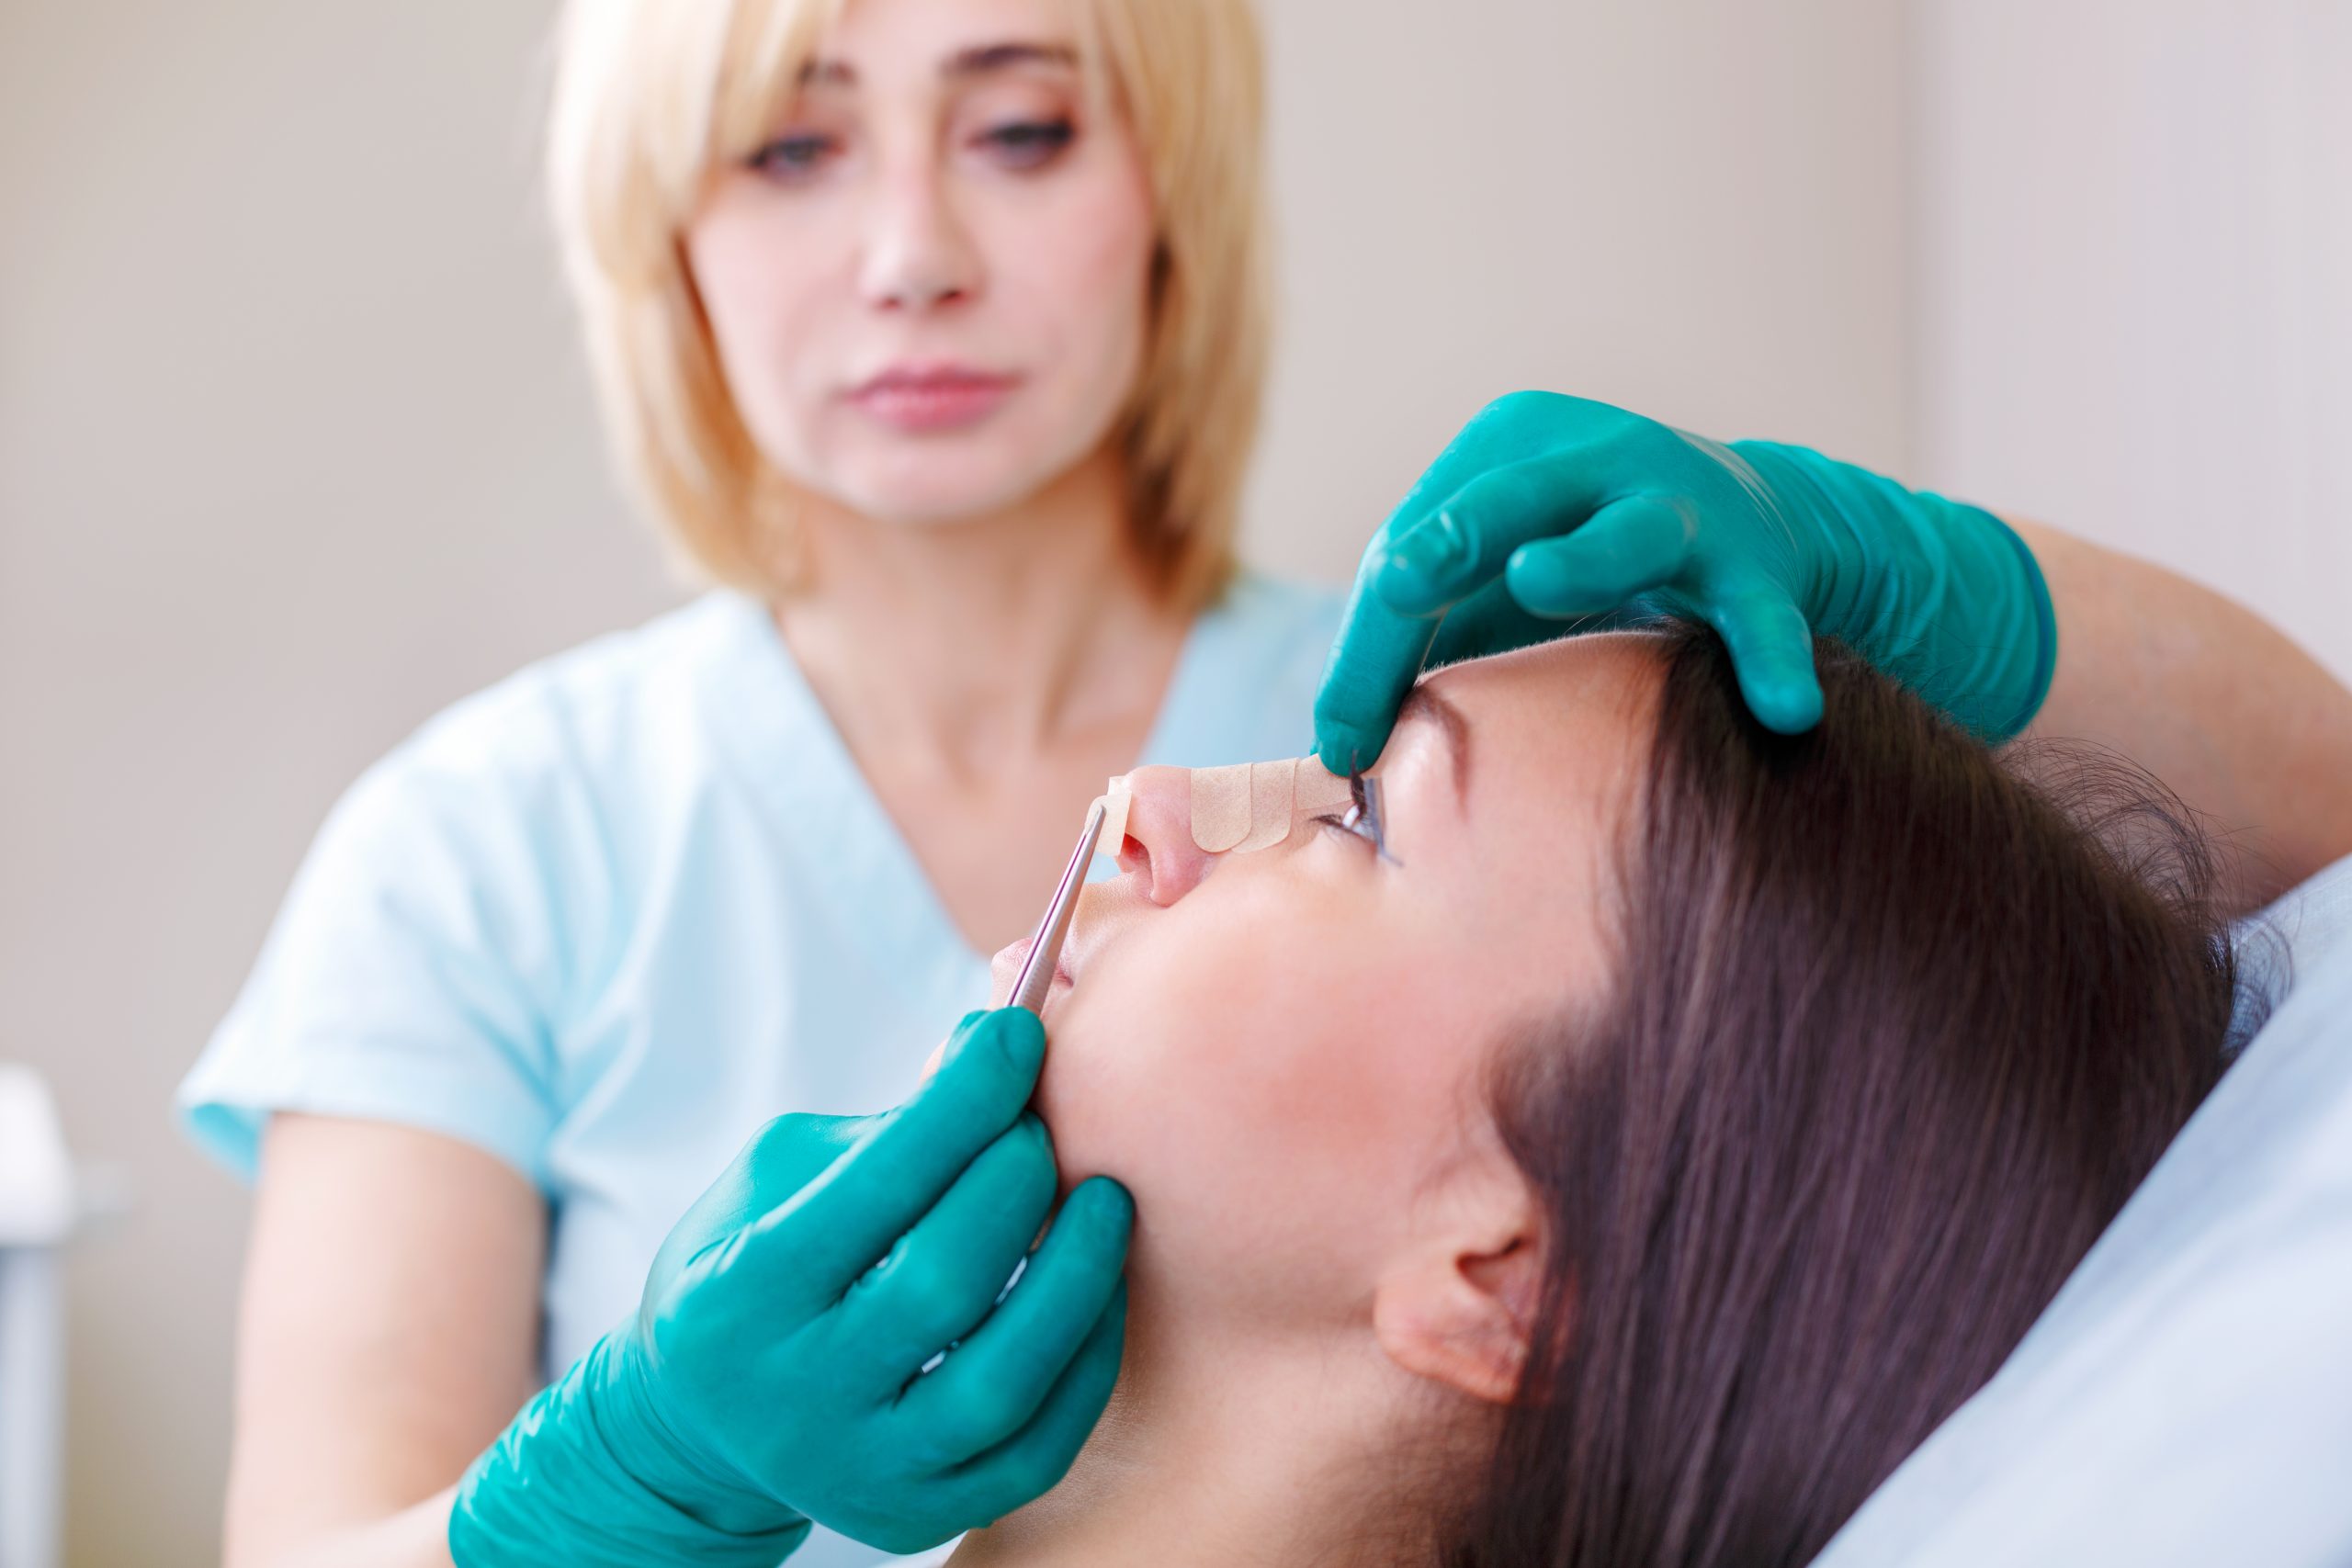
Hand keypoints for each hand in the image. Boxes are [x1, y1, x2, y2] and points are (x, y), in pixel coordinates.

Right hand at [450, 1008, 1132, 1563]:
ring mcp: (858, 1472)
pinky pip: (1034, 1448)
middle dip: (1016, 1182)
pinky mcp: (917, 1516)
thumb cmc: (753, 1263)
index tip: (1018, 1032)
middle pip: (944, 1281)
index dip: (961, 1101)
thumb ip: (884, 1130)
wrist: (702, 1421)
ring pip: (1001, 1381)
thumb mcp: (776, 1181)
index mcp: (741, 1293)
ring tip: (1104, 1203)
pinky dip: (1085, 1362)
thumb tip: (996, 1047)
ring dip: (1077, 1276)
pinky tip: (1097, 1292)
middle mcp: (792, 1395)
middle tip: (1044, 1129)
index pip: (874, 1186)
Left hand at [1312, 392, 2055, 770]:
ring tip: (1538, 579)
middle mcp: (1586, 455)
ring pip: (1624, 529)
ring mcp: (1678, 500)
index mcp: (1501, 452)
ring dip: (1580, 555)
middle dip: (1440, 544)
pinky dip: (1771, 658)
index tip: (1340, 744)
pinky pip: (1762, 617)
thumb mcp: (1490, 586)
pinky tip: (1787, 710)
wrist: (1763, 530)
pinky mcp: (1758, 560)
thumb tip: (1332, 749)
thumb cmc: (1585, 563)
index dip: (1367, 647)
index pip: (1410, 549)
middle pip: (1493, 510)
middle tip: (1391, 584)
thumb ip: (1414, 643)